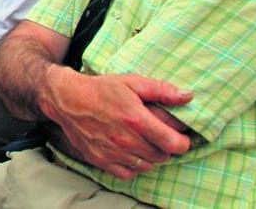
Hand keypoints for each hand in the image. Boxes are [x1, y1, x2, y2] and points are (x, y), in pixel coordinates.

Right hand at [42, 68, 192, 179]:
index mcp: (136, 119)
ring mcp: (112, 153)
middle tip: (159, 135)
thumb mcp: (132, 82)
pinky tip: (130, 151)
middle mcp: (125, 140)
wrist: (67, 98)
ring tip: (144, 141)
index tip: (180, 137)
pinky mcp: (101, 161)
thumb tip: (188, 96)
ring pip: (147, 166)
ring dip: (150, 156)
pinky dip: (134, 165)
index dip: (183, 142)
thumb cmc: (101, 89)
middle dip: (165, 147)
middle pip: (162, 156)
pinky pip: (128, 173)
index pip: (173, 144)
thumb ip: (161, 90)